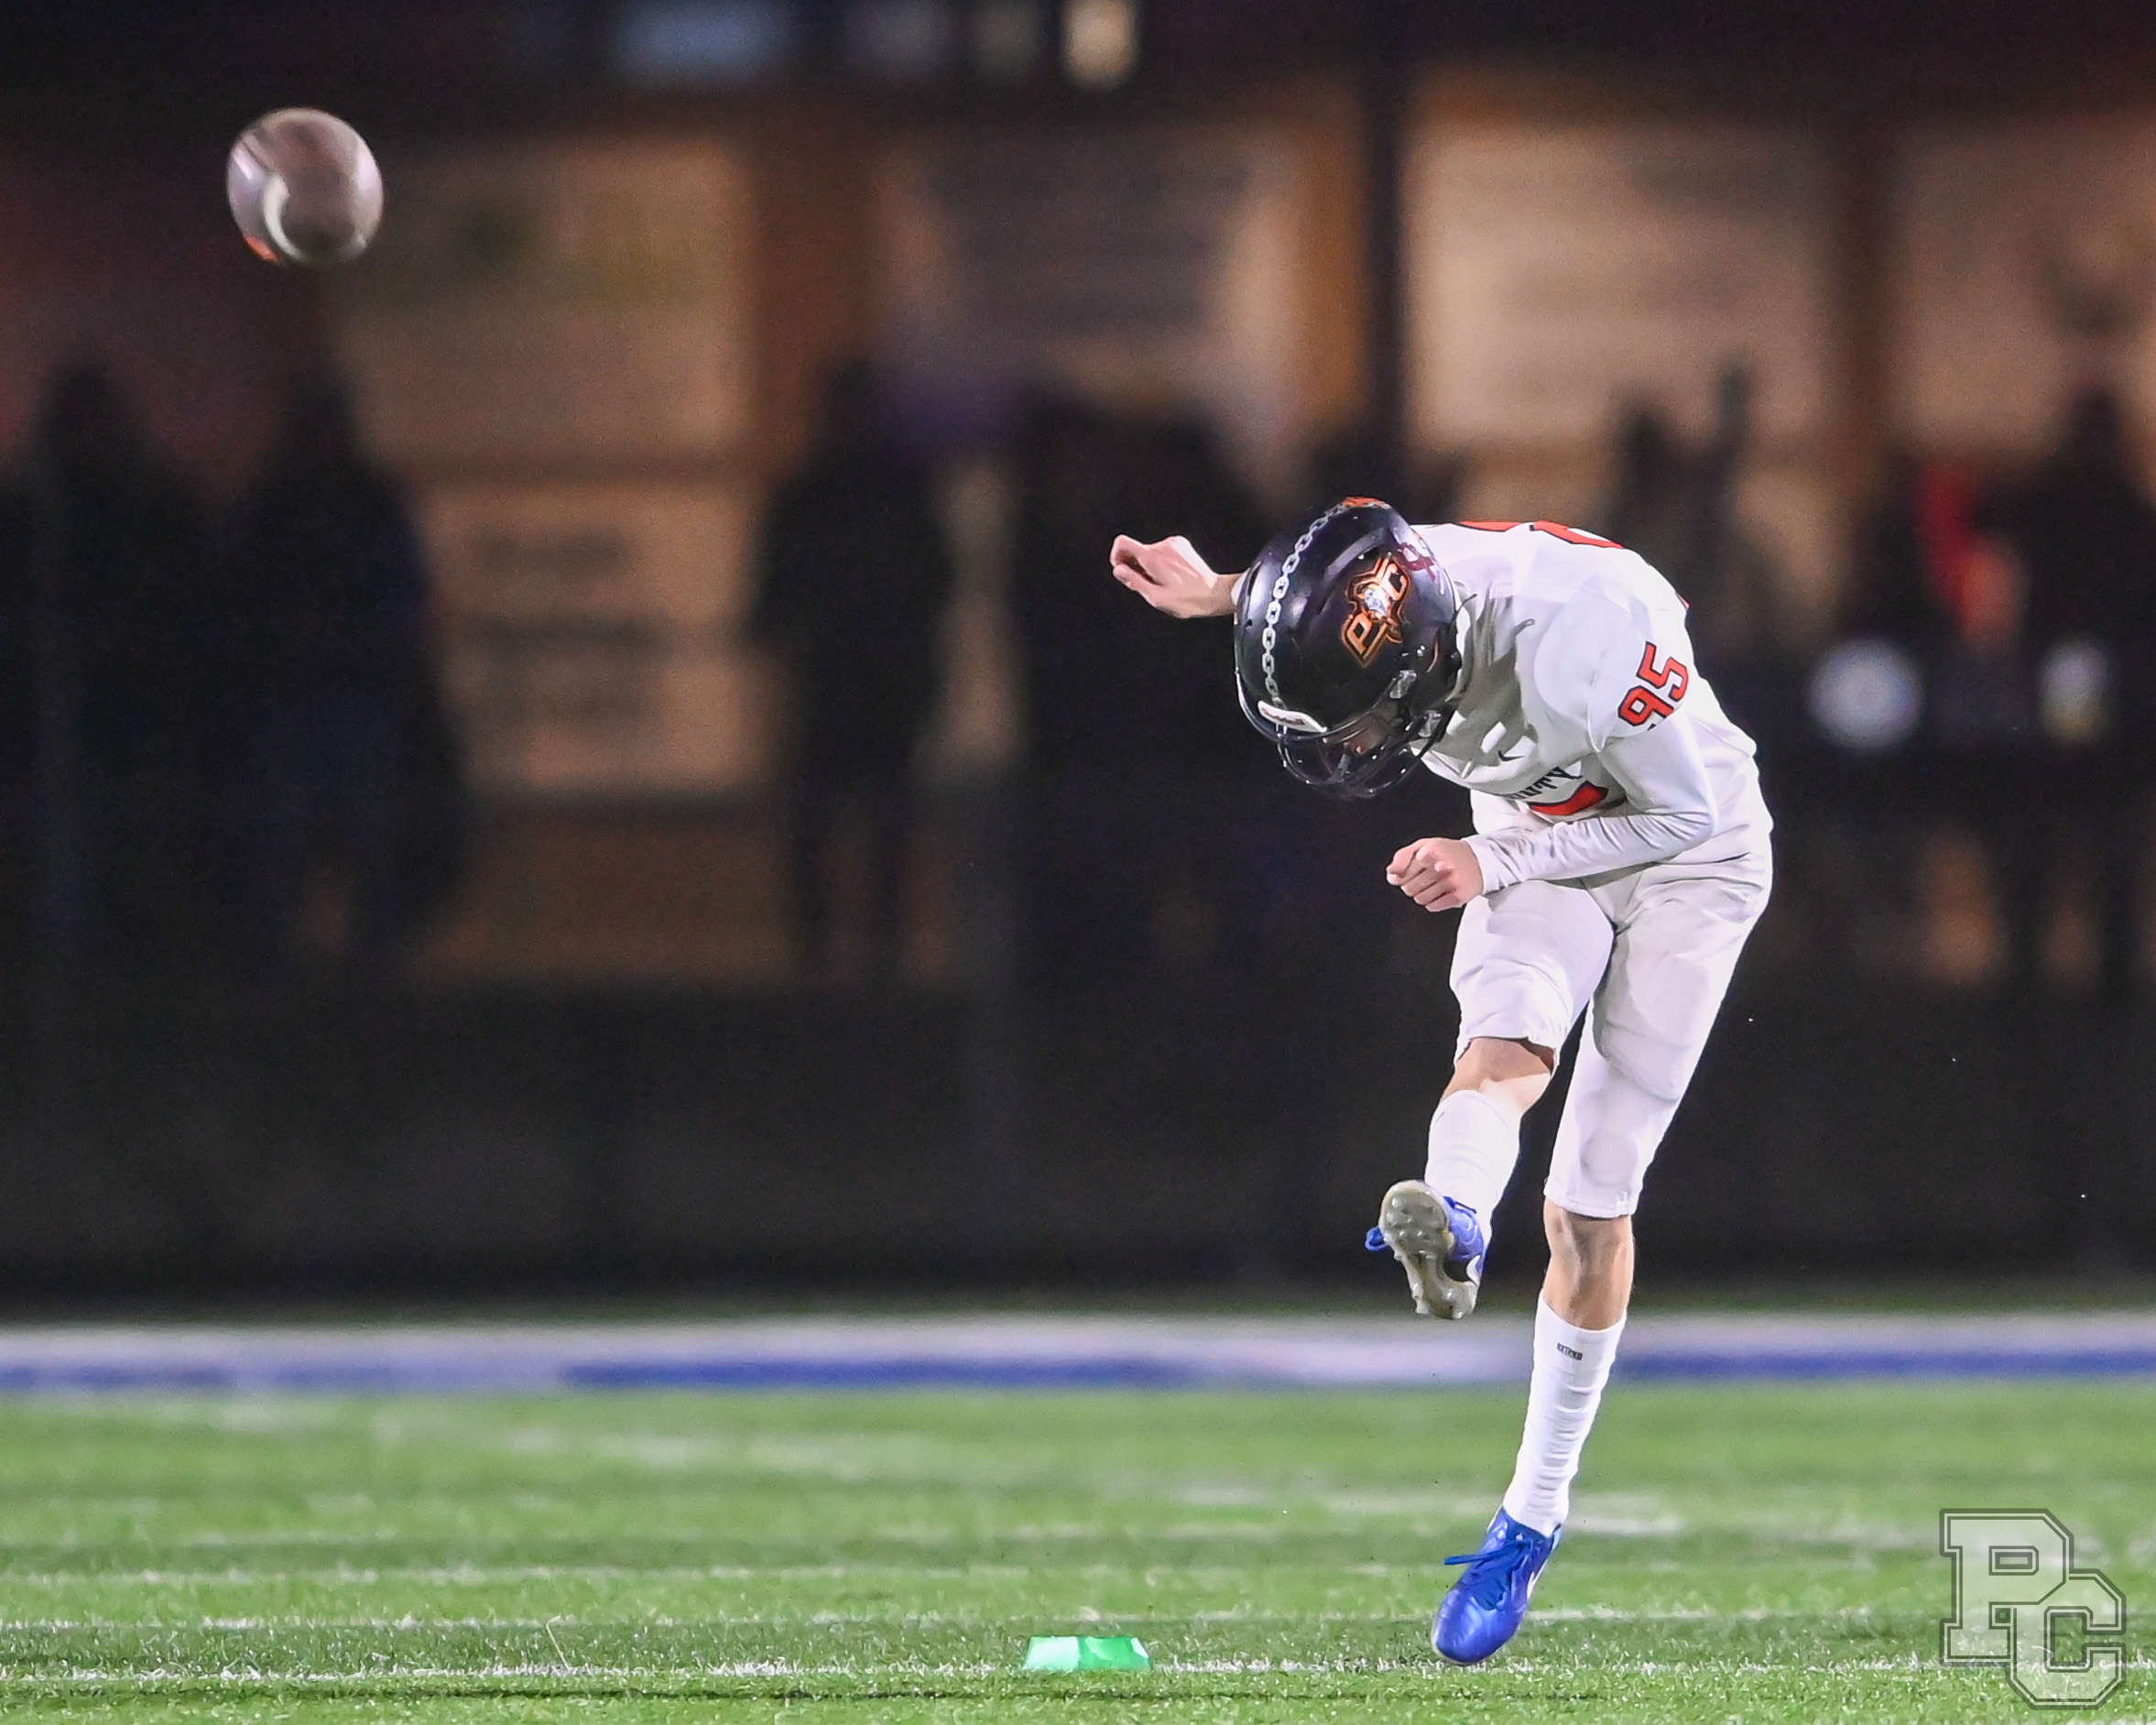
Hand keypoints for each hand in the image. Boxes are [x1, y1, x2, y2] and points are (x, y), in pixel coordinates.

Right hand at [1110, 534, 1237, 617]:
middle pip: (1136, 549)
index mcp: (1153, 557)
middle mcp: (1163, 545)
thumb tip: (1119, 570)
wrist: (1214, 593)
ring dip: (1150, 565)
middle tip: (1147, 584)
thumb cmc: (1187, 600)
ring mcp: (1174, 543)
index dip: (1117, 556)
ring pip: (1150, 551)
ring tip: (1163, 582)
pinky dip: (1161, 561)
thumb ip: (1134, 581)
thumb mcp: (1156, 597)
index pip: (1122, 542)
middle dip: (1135, 566)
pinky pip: (1162, 550)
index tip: (1123, 570)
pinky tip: (1172, 576)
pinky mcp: (1181, 544)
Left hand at [1386, 836, 1484, 912]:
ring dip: (1422, 894)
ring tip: (1433, 884)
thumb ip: (1403, 856)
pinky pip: (1433, 906)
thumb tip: (1391, 874)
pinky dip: (1433, 902)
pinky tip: (1440, 892)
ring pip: (1420, 899)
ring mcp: (1452, 881)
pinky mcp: (1460, 895)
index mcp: (1431, 850)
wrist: (1480, 860)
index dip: (1402, 875)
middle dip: (1411, 886)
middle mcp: (1442, 865)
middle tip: (1423, 878)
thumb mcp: (1424, 845)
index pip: (1402, 873)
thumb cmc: (1448, 852)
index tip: (1409, 872)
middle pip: (1409, 888)